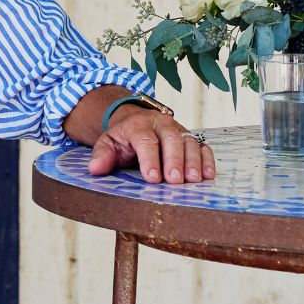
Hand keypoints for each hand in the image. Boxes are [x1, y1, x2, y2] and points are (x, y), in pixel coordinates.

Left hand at [87, 106, 217, 183]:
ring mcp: (178, 130)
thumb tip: (95, 169)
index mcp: (139, 126)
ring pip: (189, 142)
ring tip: (193, 180)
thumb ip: (102, 156)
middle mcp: (162, 125)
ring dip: (193, 161)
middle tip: (175, 180)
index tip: (153, 177)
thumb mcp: (107, 143)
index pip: (146, 140)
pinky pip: (202, 146)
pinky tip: (208, 175)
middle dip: (174, 160)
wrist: (135, 122)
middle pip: (171, 139)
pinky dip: (207, 159)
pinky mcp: (190, 139)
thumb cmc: (123, 139)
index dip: (150, 159)